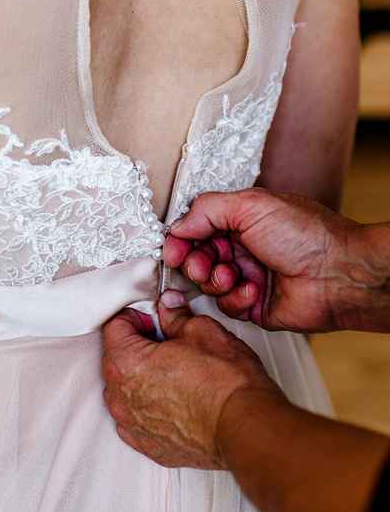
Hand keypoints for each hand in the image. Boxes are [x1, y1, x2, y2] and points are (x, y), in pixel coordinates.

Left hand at [101, 292, 280, 468]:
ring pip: (126, 390)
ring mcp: (132, 425)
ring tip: (177, 371)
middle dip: (139, 345)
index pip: (115, 326)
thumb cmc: (225, 384)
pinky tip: (176, 399)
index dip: (138, 316)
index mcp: (126, 363)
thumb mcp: (201, 331)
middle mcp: (121, 398)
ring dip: (144, 378)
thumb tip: (169, 309)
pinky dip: (151, 407)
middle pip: (117, 358)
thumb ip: (175, 316)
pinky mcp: (149, 445)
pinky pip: (138, 418)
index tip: (155, 317)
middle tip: (170, 341)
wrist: (245, 426)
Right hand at [163, 188, 382, 332]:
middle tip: (202, 264)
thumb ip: (207, 209)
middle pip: (197, 256)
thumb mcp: (252, 205)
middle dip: (194, 261)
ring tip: (232, 276)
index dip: (181, 239)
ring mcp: (248, 276)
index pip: (197, 227)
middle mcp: (243, 247)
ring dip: (215, 280)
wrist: (339, 275)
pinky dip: (236, 299)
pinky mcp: (254, 305)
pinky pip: (227, 306)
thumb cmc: (307, 235)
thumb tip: (178, 224)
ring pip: (208, 283)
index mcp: (241, 219)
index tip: (172, 249)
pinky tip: (254, 291)